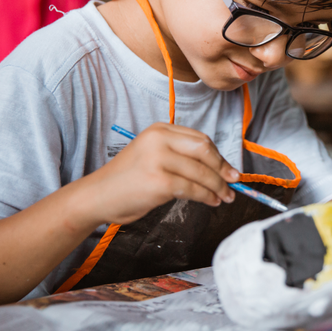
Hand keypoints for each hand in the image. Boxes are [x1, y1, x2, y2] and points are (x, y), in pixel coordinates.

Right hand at [86, 122, 238, 223]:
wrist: (97, 196)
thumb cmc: (126, 181)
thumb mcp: (152, 156)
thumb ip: (179, 155)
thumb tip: (216, 168)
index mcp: (159, 129)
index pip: (200, 139)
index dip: (219, 156)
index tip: (229, 169)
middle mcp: (159, 139)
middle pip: (205, 150)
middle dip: (223, 168)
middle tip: (234, 182)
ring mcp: (159, 159)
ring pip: (202, 172)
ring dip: (218, 186)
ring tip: (225, 197)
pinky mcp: (159, 181)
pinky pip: (193, 189)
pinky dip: (207, 196)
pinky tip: (211, 201)